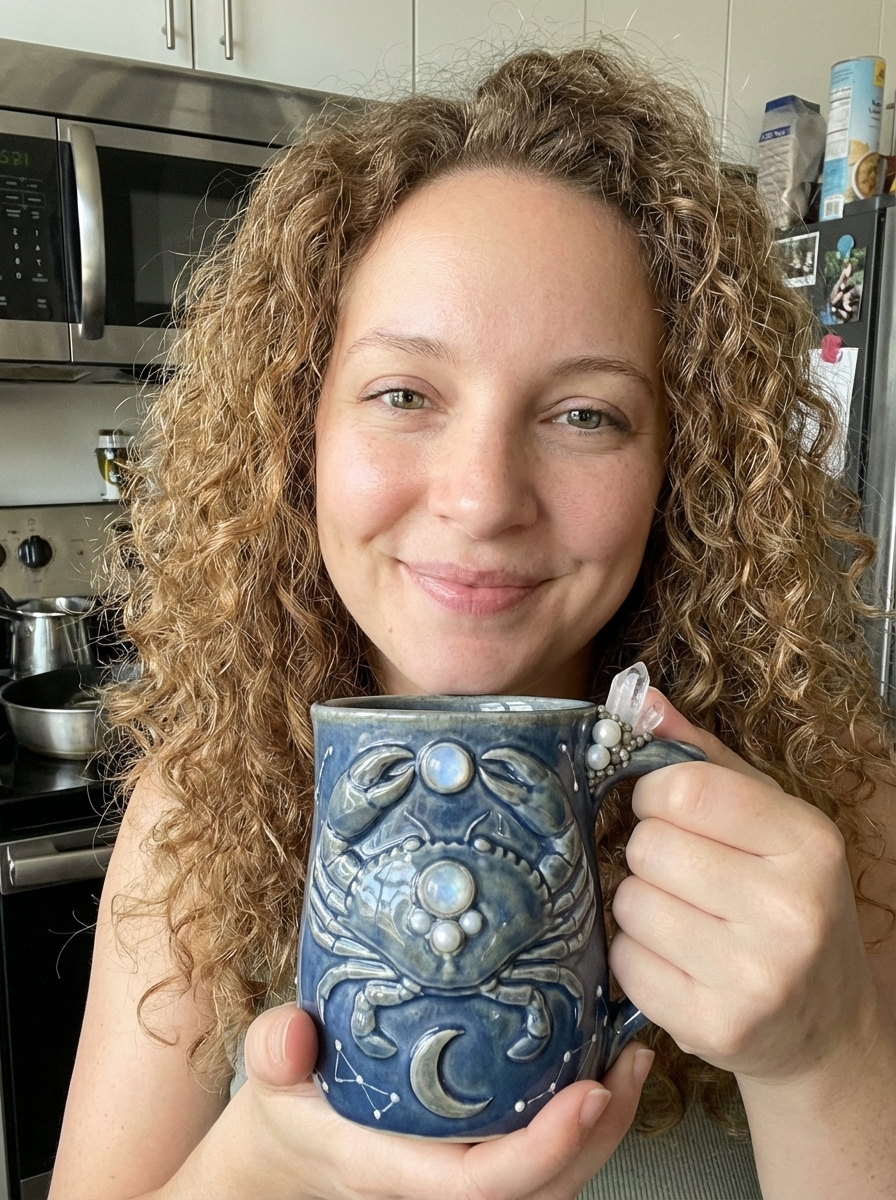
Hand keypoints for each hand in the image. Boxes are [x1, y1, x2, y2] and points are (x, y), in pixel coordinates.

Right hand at [220, 1004, 654, 1199]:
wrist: (289, 1150)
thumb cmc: (289, 1104)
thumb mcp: (270, 1070)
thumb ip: (274, 1051)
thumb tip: (292, 1031)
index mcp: (395, 1171)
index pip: (483, 1186)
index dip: (544, 1150)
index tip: (587, 1094)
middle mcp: (440, 1189)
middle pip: (542, 1191)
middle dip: (599, 1134)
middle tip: (630, 1059)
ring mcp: (465, 1181)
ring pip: (554, 1184)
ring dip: (605, 1129)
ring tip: (631, 1057)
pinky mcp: (480, 1162)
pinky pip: (546, 1164)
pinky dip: (586, 1126)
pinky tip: (601, 1067)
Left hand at [609, 690, 879, 1083]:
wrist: (825, 1024)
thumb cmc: (786, 900)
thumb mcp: (768, 820)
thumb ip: (703, 757)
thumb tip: (638, 699)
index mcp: (807, 842)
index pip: (686, 789)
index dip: (655, 794)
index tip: (667, 809)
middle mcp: (789, 911)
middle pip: (650, 847)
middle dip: (649, 852)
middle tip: (681, 873)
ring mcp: (753, 977)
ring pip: (629, 903)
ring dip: (638, 904)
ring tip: (682, 917)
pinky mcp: (713, 1026)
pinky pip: (624, 961)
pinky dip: (634, 954)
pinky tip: (674, 959)